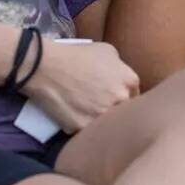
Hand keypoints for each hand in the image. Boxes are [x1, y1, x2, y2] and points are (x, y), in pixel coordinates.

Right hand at [20, 40, 140, 133]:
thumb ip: (122, 68)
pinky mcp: (84, 127)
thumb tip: (123, 81)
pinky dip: (83, 127)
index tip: (116, 100)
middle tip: (101, 107)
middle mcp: (121, 99)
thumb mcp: (108, 51)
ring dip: (102, 122)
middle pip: (125, 113)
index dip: (126, 100)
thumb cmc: (77, 55)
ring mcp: (103, 115)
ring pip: (108, 126)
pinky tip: (75, 117)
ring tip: (88, 113)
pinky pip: (89, 132)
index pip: (138, 98)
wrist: (47, 66)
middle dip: (116, 111)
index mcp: (130, 81)